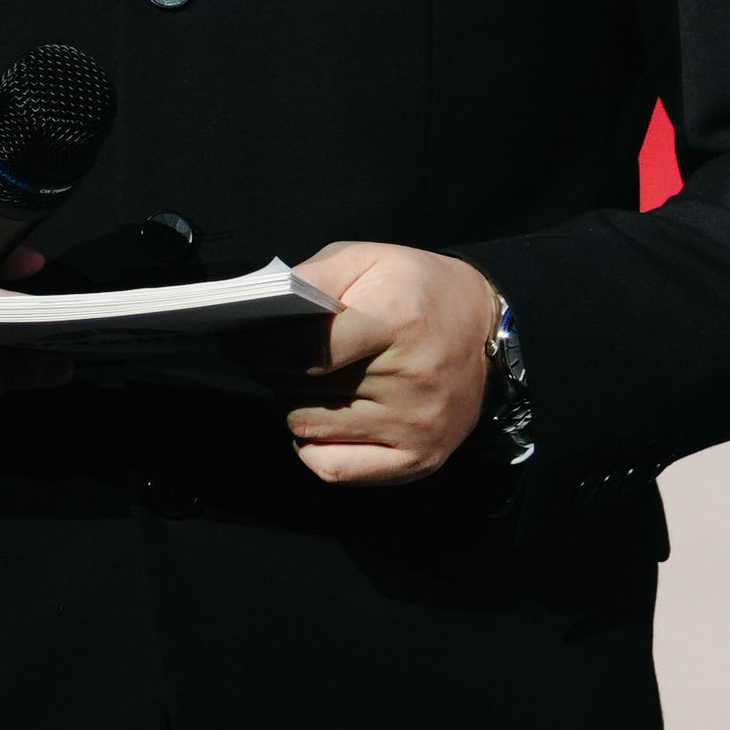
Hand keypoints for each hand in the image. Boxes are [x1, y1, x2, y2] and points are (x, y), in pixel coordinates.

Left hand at [274, 243, 500, 484]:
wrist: (491, 333)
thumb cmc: (420, 291)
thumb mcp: (370, 260)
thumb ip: (313, 279)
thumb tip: (258, 311)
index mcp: (397, 322)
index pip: (306, 350)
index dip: (259, 347)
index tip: (238, 341)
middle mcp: (410, 380)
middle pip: (301, 389)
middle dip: (274, 370)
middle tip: (280, 354)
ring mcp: (414, 427)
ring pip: (308, 428)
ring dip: (295, 404)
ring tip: (312, 381)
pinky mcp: (417, 460)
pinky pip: (333, 469)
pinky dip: (314, 447)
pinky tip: (326, 421)